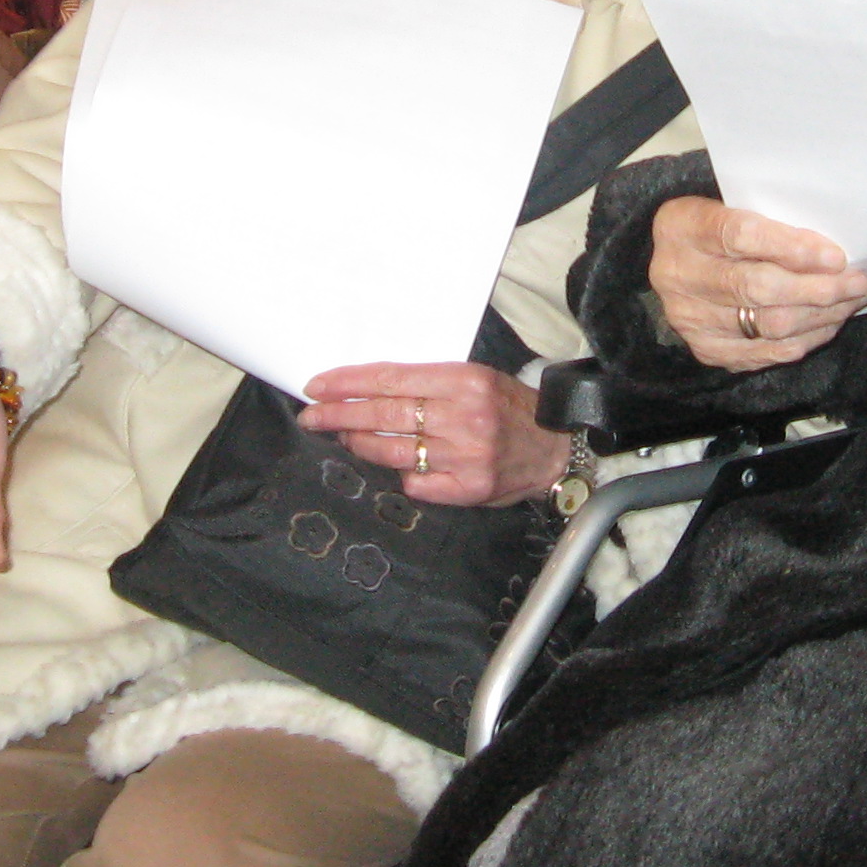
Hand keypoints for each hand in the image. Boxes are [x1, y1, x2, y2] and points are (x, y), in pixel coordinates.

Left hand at [300, 362, 564, 507]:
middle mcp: (463, 417)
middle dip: (339, 415)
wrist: (555, 446)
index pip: (391, 379)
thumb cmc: (509, 407)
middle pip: (384, 414)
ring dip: (359, 443)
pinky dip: (400, 473)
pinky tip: (391, 465)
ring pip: (393, 450)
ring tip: (340, 436)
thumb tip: (369, 388)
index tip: (318, 387)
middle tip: (311, 416)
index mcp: (464, 381)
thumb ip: (428, 382)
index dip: (349, 384)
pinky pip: (415, 483)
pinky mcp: (467, 489)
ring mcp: (464, 456)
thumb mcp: (475, 378)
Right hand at [651, 196, 866, 370]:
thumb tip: (832, 254)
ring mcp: (690, 317)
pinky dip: (806, 338)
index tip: (836, 256)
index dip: (793, 248)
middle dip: (819, 288)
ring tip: (852, 301)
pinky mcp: (706, 349)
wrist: (679, 262)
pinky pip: (767, 351)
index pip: (741, 236)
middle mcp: (678, 274)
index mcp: (682, 225)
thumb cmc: (720, 227)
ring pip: (768, 325)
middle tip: (859, 282)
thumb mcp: (733, 205)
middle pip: (758, 287)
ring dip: (821, 315)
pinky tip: (828, 322)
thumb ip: (772, 221)